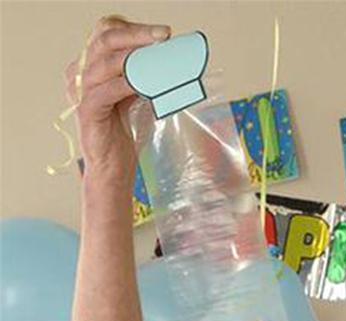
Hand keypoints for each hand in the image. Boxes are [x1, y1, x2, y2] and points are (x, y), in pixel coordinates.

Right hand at [64, 16, 170, 183]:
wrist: (113, 167)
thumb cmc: (124, 132)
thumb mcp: (135, 96)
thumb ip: (142, 75)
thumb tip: (166, 57)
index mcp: (89, 64)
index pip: (107, 32)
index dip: (133, 29)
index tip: (162, 33)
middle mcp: (80, 73)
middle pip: (105, 39)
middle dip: (138, 35)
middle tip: (164, 36)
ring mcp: (80, 91)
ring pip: (106, 62)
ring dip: (137, 58)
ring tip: (160, 59)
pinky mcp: (86, 111)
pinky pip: (106, 90)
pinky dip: (128, 84)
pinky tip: (146, 85)